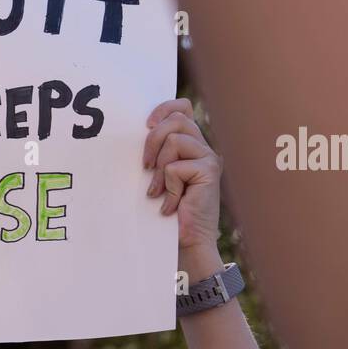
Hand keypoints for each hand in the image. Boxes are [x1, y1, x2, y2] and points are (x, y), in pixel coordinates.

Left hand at [142, 98, 221, 253]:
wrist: (186, 240)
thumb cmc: (168, 209)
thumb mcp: (158, 174)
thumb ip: (156, 151)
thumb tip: (138, 130)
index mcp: (191, 144)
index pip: (182, 108)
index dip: (164, 109)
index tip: (146, 125)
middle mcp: (203, 147)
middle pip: (176, 120)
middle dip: (152, 140)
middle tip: (146, 167)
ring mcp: (209, 158)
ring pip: (175, 140)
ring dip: (160, 168)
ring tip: (158, 190)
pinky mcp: (209, 171)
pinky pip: (175, 167)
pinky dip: (167, 187)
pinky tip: (171, 204)